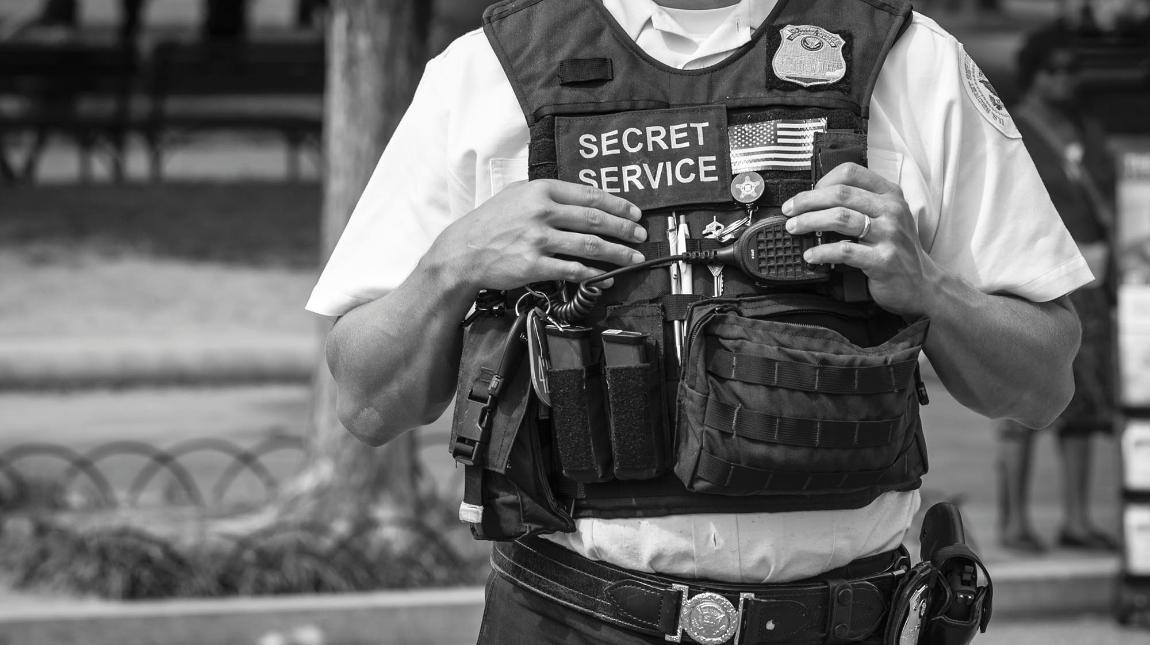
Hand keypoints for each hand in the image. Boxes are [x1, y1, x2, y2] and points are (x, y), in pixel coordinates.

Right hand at [427, 179, 646, 291]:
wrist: (464, 251)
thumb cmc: (491, 222)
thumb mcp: (516, 193)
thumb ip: (547, 193)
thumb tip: (581, 198)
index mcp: (541, 190)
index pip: (590, 195)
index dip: (618, 205)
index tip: (635, 213)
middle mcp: (542, 212)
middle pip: (595, 220)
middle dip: (625, 229)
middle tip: (641, 236)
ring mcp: (538, 239)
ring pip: (590, 246)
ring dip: (618, 253)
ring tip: (634, 258)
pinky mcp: (534, 265)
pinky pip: (572, 270)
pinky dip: (594, 274)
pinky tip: (607, 276)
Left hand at [782, 163, 936, 315]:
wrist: (921, 284)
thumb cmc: (897, 249)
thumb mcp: (887, 218)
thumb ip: (861, 204)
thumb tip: (817, 199)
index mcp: (890, 194)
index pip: (851, 173)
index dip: (822, 181)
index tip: (805, 195)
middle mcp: (891, 210)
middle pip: (840, 194)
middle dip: (807, 201)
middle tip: (789, 211)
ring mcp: (889, 234)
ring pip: (840, 218)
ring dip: (809, 222)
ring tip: (793, 228)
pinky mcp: (883, 260)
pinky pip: (845, 251)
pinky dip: (822, 252)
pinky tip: (810, 254)